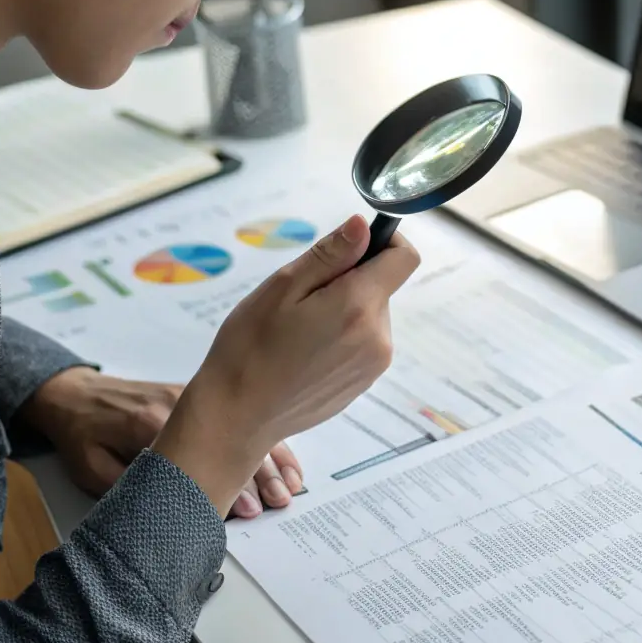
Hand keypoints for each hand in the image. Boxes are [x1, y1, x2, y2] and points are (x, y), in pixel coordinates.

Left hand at [22, 367, 304, 516]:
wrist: (75, 393)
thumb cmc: (83, 434)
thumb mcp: (92, 467)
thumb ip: (128, 484)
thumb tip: (167, 506)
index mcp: (156, 424)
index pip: (206, 458)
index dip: (232, 487)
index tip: (251, 511)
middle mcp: (182, 405)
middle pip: (233, 439)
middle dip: (260, 475)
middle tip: (278, 503)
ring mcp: (194, 396)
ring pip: (245, 423)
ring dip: (271, 457)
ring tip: (289, 487)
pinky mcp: (198, 394)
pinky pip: (242, 411)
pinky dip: (267, 435)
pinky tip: (284, 460)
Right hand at [153, 214, 419, 516]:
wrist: (237, 416)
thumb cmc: (250, 348)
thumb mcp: (283, 287)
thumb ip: (331, 254)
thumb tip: (366, 225)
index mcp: (359, 307)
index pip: (404, 258)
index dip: (384, 240)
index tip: (353, 246)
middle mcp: (378, 338)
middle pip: (382, 286)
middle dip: (351, 280)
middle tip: (303, 299)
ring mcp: (374, 365)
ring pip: (371, 314)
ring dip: (346, 310)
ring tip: (300, 330)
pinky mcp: (364, 383)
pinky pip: (364, 342)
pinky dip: (343, 336)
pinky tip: (306, 353)